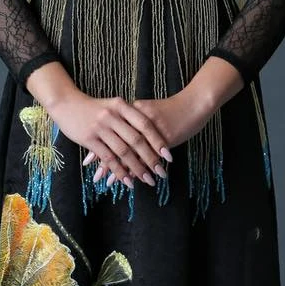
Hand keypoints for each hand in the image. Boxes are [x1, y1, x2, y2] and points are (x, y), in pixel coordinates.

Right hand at [49, 88, 173, 189]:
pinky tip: (127, 181)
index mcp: (121, 106)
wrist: (67, 103)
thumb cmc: (93, 107)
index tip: (168, 155)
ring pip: (124, 152)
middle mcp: (113, 116)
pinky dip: (119, 171)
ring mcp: (101, 127)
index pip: (144, 124)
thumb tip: (148, 133)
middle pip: (136, 140)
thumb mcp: (112, 105)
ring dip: (137, 168)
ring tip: (148, 180)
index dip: (157, 140)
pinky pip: (108, 158)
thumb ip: (128, 116)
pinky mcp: (90, 139)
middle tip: (162, 173)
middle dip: (151, 159)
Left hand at [82, 86, 213, 186]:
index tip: (89, 160)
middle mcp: (138, 118)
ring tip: (108, 183)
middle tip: (96, 177)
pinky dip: (138, 168)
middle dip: (106, 161)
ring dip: (119, 169)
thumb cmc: (174, 109)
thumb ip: (136, 122)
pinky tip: (131, 179)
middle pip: (117, 142)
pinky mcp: (164, 136)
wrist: (196, 102)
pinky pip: (147, 155)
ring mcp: (151, 128)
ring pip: (130, 151)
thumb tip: (121, 136)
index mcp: (133, 110)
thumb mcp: (151, 112)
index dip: (100, 146)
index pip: (111, 131)